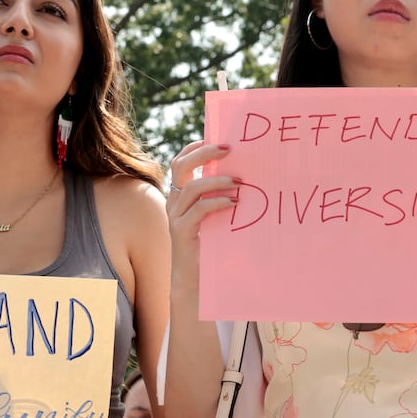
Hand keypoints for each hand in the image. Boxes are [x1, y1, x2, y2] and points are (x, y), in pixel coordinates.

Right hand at [165, 141, 237, 288]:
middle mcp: (173, 201)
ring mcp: (175, 215)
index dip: (196, 148)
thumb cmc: (209, 244)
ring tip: (239, 182)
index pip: (181, 162)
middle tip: (228, 149)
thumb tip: (243, 175)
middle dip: (204, 154)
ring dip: (217, 181)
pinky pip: (199, 209)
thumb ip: (218, 196)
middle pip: (181, 166)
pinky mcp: (181, 230)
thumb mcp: (213, 214)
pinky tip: (234, 203)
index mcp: (179, 194)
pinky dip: (217, 202)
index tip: (217, 140)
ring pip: (192, 187)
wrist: (194, 276)